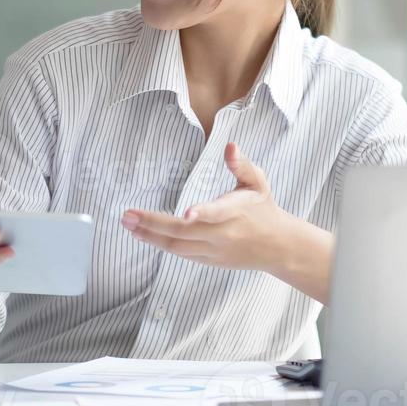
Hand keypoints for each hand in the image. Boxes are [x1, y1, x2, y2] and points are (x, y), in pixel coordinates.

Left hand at [122, 142, 322, 283]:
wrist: (278, 247)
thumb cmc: (264, 208)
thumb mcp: (258, 182)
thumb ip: (241, 164)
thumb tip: (230, 145)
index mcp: (236, 212)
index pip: (218, 213)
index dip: (202, 213)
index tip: (186, 213)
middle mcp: (223, 234)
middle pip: (185, 232)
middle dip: (153, 224)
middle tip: (128, 215)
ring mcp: (214, 251)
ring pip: (178, 247)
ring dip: (150, 236)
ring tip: (128, 223)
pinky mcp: (209, 260)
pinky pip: (181, 254)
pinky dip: (161, 244)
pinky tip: (143, 234)